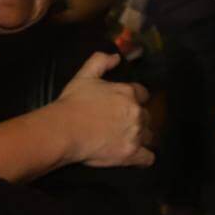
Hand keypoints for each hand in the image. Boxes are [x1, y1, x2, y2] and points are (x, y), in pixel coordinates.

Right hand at [53, 52, 154, 167]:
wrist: (65, 130)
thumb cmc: (73, 103)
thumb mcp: (84, 75)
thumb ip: (100, 61)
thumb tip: (116, 56)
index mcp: (128, 93)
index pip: (143, 94)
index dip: (135, 98)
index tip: (125, 104)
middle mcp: (137, 113)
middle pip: (147, 116)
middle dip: (138, 119)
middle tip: (123, 124)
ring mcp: (136, 135)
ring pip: (149, 136)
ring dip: (142, 137)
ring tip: (128, 140)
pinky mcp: (132, 154)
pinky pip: (148, 158)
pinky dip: (144, 158)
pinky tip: (137, 156)